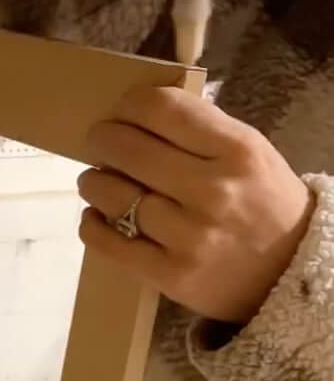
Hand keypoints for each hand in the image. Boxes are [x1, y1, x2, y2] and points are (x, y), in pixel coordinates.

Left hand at [77, 87, 313, 323]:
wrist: (290, 272)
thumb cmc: (262, 201)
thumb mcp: (249, 152)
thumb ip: (200, 129)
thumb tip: (136, 112)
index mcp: (237, 151)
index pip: (162, 109)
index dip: (129, 105)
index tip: (121, 111)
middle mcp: (214, 192)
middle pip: (127, 149)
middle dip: (102, 140)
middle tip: (100, 143)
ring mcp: (190, 237)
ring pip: (112, 195)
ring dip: (94, 182)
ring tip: (97, 180)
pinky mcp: (171, 275)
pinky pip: (108, 242)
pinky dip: (92, 225)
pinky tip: (96, 215)